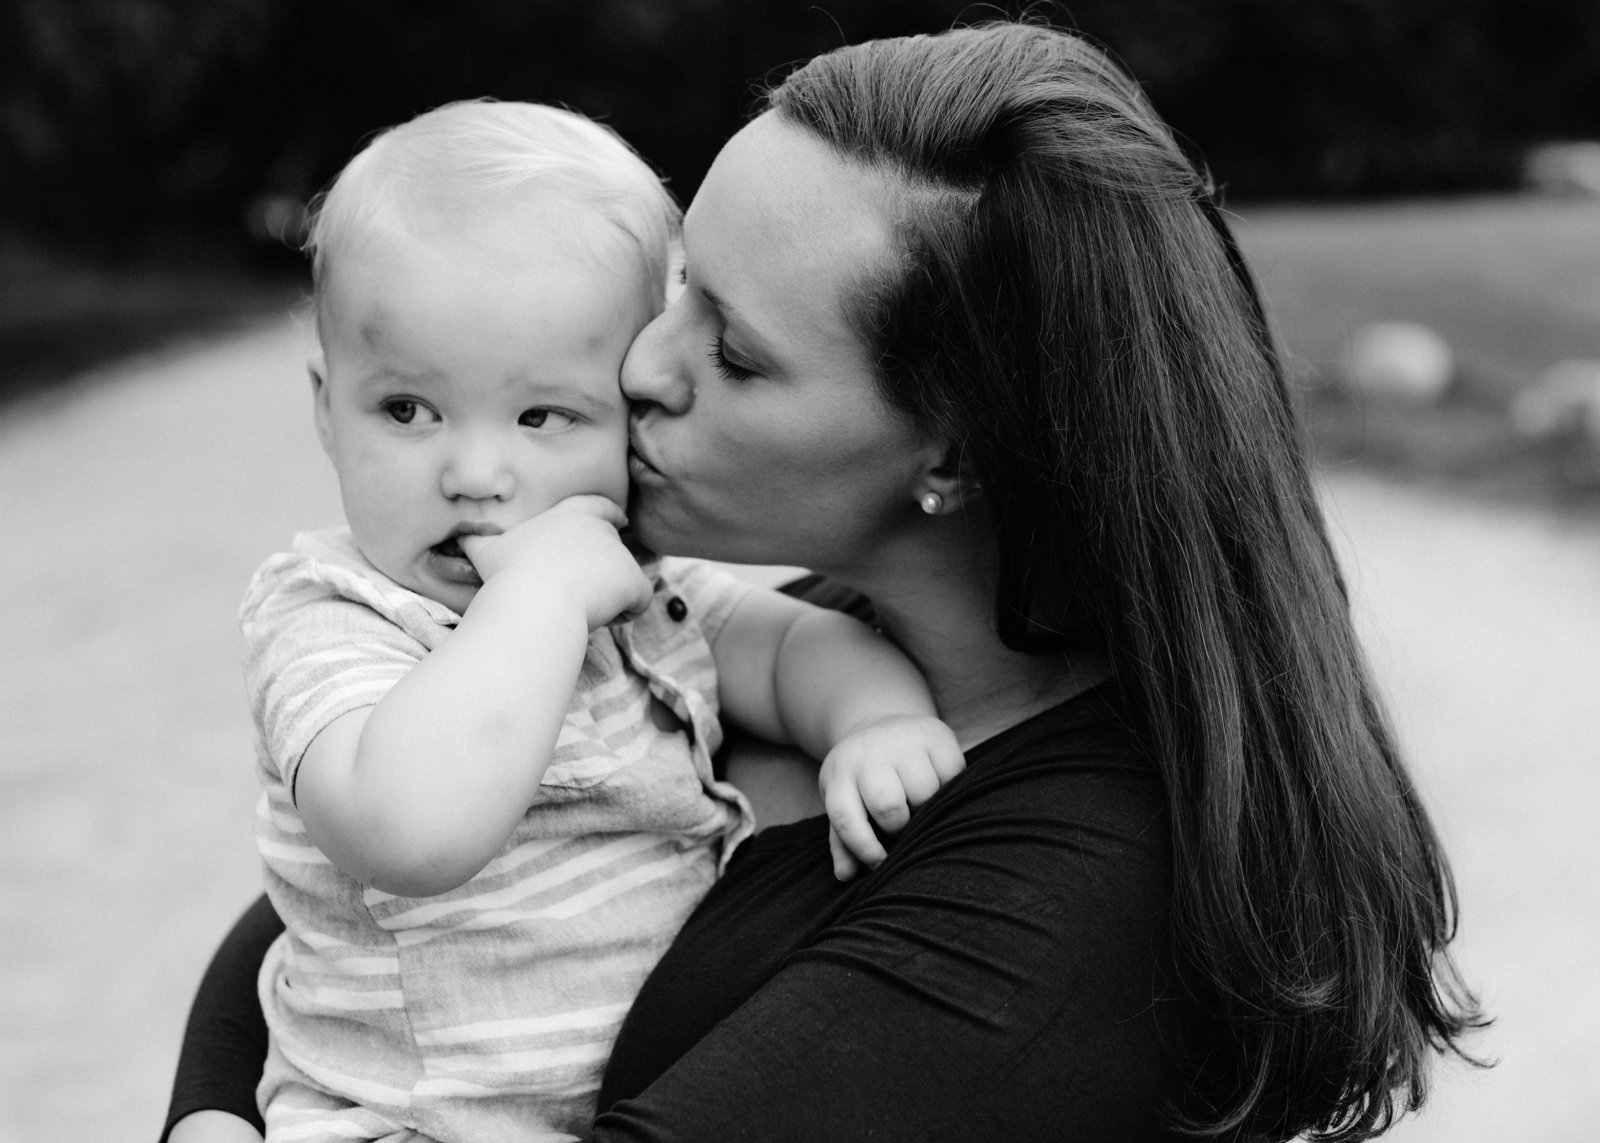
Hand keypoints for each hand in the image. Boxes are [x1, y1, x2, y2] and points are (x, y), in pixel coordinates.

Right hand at [459, 495, 652, 629]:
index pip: (597, 505)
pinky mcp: (633, 580)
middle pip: (613, 548)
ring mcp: (619, 553)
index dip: (610, 513)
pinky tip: (601, 619)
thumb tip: (456, 534)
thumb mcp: (485, 552)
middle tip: (582, 593)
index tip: (620, 520)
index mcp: (569, 515)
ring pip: (623, 579)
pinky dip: (626, 613)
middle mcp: (598, 528)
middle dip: (604, 569)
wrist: (533, 600)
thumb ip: (475, 539)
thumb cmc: (507, 576)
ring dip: (609, 596)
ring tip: (578, 610)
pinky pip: (639, 600)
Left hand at [817, 715, 964, 879]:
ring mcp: (902, 740)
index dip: (865, 850)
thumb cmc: (861, 778)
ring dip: (927, 808)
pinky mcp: (935, 733)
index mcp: (839, 774)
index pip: (847, 820)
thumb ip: (843, 840)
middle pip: (889, 806)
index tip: (881, 864)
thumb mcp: (844, 801)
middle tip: (903, 825)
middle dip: (900, 826)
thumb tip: (845, 875)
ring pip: (925, 792)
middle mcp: (868, 754)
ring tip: (920, 803)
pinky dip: (949, 786)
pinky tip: (939, 784)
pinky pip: (952, 773)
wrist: (879, 724)